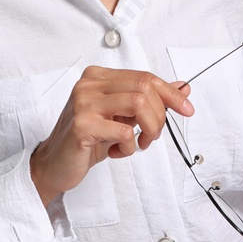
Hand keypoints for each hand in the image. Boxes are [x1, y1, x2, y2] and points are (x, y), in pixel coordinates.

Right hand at [29, 66, 193, 205]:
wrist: (55, 164)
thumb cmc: (88, 140)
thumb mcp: (121, 117)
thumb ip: (147, 101)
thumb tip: (182, 88)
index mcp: (98, 77)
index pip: (144, 77)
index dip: (170, 93)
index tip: (187, 108)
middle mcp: (89, 84)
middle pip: (145, 87)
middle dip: (159, 115)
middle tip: (152, 135)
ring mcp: (83, 103)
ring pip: (138, 104)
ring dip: (149, 129)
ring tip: (139, 143)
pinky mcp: (81, 125)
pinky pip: (123, 132)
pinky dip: (129, 147)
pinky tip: (116, 151)